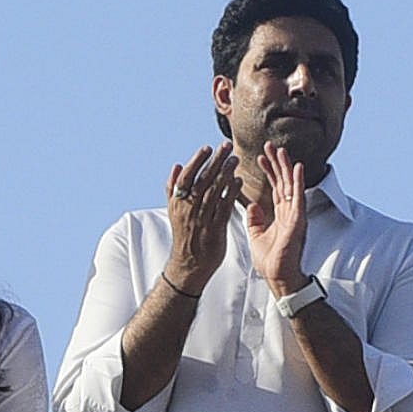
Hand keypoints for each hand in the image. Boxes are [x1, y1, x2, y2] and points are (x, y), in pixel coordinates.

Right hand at [163, 143, 241, 294]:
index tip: (208, 148)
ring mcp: (201, 220)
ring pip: (214, 192)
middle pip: (203, 180)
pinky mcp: (215, 230)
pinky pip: (224, 207)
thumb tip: (177, 165)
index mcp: (177, 203)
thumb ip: (174, 188)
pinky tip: (239, 181)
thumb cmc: (184, 234)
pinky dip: (231, 192)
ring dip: (226, 173)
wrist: (189, 264)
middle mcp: (188, 210)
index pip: (187, 177)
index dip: (197, 161)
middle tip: (227, 146)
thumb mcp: (174, 210)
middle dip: (215, 161)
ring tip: (235, 159)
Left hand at [247, 142, 307, 292]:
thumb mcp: (256, 235)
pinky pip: (299, 197)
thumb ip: (255, 219)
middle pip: (283, 182)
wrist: (278, 277)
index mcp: (280, 214)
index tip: (260, 156)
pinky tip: (297, 167)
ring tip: (281, 150)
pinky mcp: (298, 220)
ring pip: (291, 185)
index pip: (275, 187)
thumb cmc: (270, 260)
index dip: (269, 171)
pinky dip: (298, 181)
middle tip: (270, 145)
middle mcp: (289, 211)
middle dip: (277, 163)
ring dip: (287, 167)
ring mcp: (295, 214)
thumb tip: (252, 205)